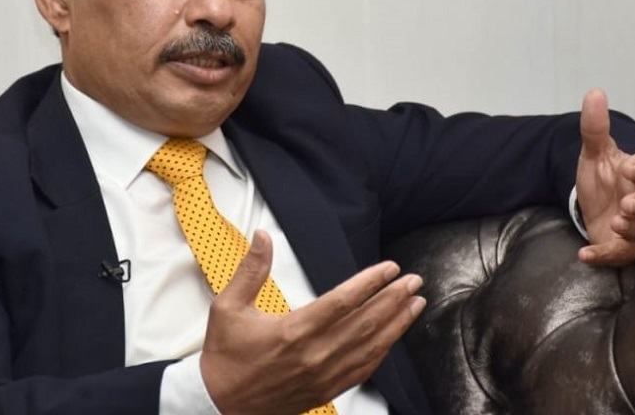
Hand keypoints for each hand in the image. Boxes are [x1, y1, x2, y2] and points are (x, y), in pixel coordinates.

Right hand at [199, 231, 425, 414]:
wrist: (219, 404)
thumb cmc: (225, 356)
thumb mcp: (228, 307)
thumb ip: (251, 270)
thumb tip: (263, 237)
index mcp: (293, 331)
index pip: (343, 301)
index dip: (371, 283)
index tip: (390, 269)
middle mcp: (314, 355)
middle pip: (366, 322)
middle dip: (394, 299)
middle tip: (414, 281)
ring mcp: (322, 376)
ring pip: (371, 347)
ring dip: (397, 324)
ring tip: (415, 304)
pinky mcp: (325, 390)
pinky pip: (362, 370)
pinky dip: (382, 352)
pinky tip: (393, 338)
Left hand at [575, 89, 634, 266]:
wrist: (596, 207)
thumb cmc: (603, 178)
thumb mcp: (594, 153)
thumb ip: (594, 127)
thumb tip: (595, 91)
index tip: (629, 167)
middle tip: (626, 204)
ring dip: (630, 228)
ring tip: (614, 224)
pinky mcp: (623, 246)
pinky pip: (619, 254)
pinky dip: (603, 255)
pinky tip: (585, 254)